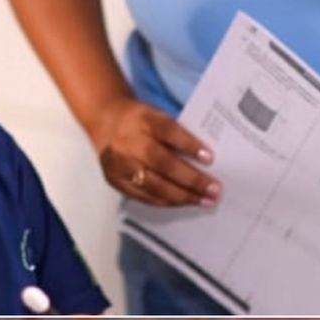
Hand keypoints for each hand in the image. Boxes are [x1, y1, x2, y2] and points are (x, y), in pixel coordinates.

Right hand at [89, 97, 219, 206]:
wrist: (104, 121)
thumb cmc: (139, 121)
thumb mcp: (158, 116)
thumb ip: (177, 134)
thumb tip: (205, 159)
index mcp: (142, 120)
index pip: (168, 131)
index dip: (189, 145)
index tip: (210, 158)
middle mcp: (128, 143)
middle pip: (162, 163)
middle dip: (191, 180)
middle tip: (214, 190)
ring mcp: (119, 165)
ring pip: (154, 185)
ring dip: (182, 196)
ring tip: (204, 200)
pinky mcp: (115, 181)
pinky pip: (143, 196)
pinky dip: (166, 201)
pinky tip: (183, 202)